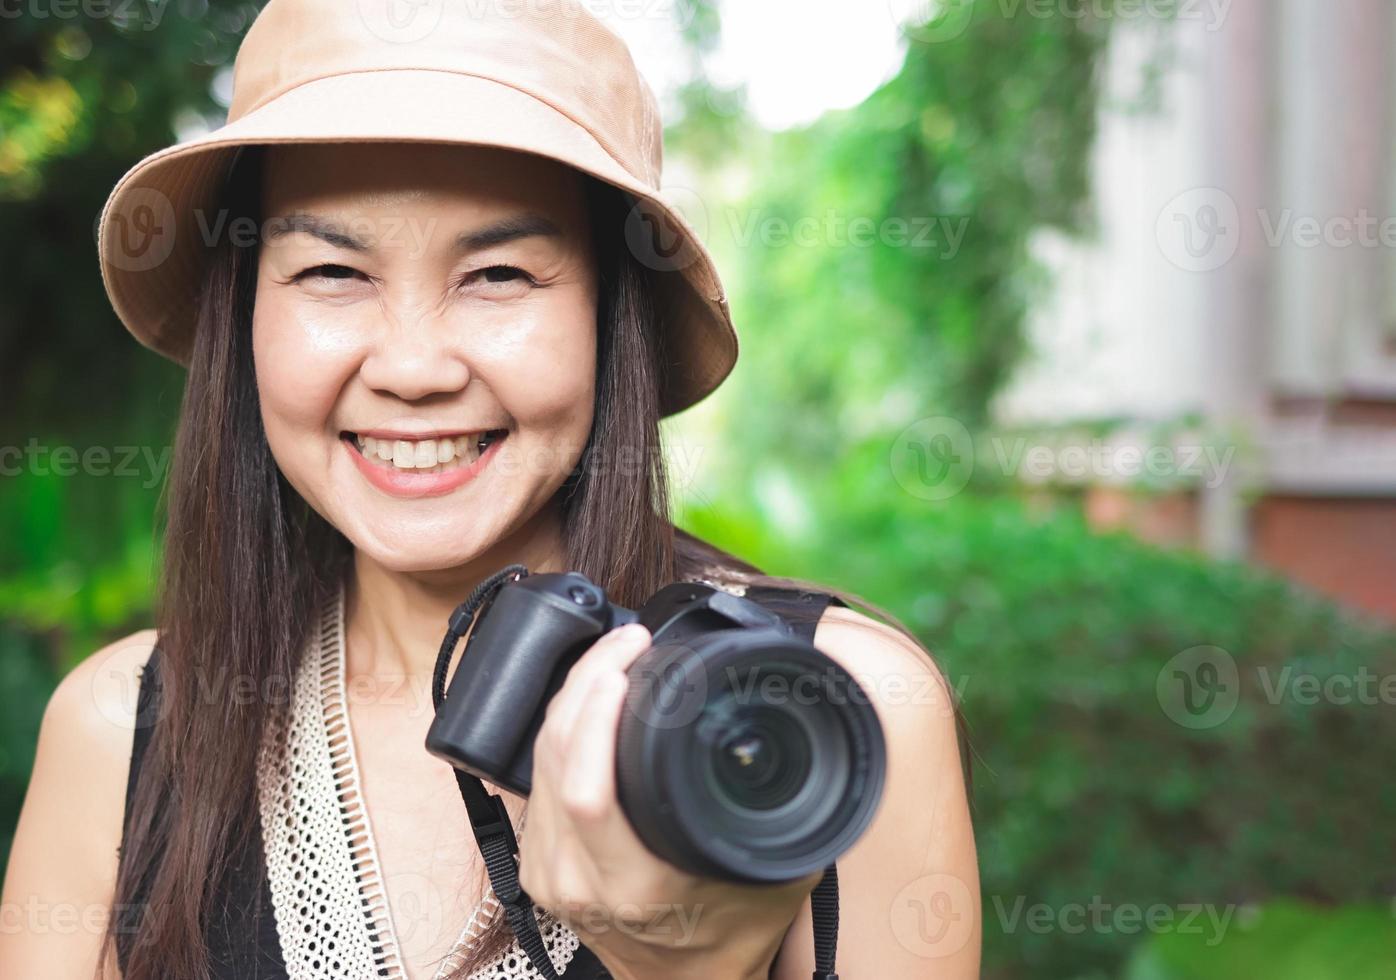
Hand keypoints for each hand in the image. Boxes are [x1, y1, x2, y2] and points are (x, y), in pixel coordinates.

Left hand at [517, 622, 820, 979]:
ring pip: (538, 761)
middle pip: (555, 757)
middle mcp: (578, 880)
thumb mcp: (780, 870)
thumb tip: (804, 730)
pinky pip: (535, 778)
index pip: (586, 788)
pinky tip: (588, 698)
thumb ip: (787, 806)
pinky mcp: (535, 861)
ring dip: (570, 697)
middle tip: (626, 642)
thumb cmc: (735, 931)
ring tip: (612, 657)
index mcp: (633, 883)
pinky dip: (561, 727)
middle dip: (586, 681)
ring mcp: (548, 872)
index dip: (596, 712)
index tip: (628, 660)